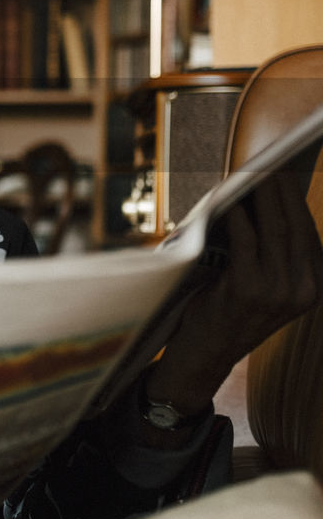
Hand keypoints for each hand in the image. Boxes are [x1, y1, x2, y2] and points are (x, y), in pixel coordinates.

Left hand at [151, 170, 322, 414]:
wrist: (206, 355)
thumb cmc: (228, 312)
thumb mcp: (264, 288)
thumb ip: (274, 256)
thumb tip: (267, 204)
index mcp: (312, 287)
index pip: (308, 234)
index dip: (296, 201)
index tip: (287, 173)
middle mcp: (302, 289)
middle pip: (293, 227)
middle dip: (281, 192)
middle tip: (270, 163)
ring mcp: (278, 291)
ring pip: (272, 230)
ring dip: (261, 198)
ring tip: (252, 174)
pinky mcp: (249, 290)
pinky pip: (246, 243)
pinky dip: (239, 219)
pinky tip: (232, 202)